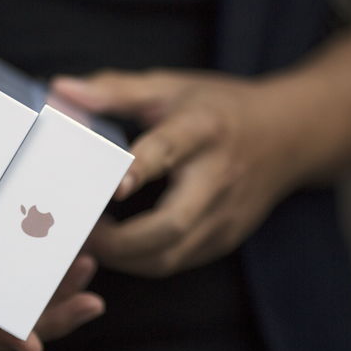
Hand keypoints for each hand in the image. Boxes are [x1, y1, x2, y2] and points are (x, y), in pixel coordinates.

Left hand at [52, 69, 306, 277]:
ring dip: (121, 258)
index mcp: (203, 130)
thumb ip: (113, 90)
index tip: (110, 185)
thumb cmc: (217, 107)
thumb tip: (59, 89)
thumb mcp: (169, 87)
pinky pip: (175, 263)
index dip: (138, 168)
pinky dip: (139, 262)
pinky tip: (112, 249)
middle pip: (169, 224)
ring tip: (85, 242)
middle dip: (117, 240)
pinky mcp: (225, 240)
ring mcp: (226, 216)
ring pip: (169, 257)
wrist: (290, 135)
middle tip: (76, 231)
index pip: (168, 150)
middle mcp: (219, 178)